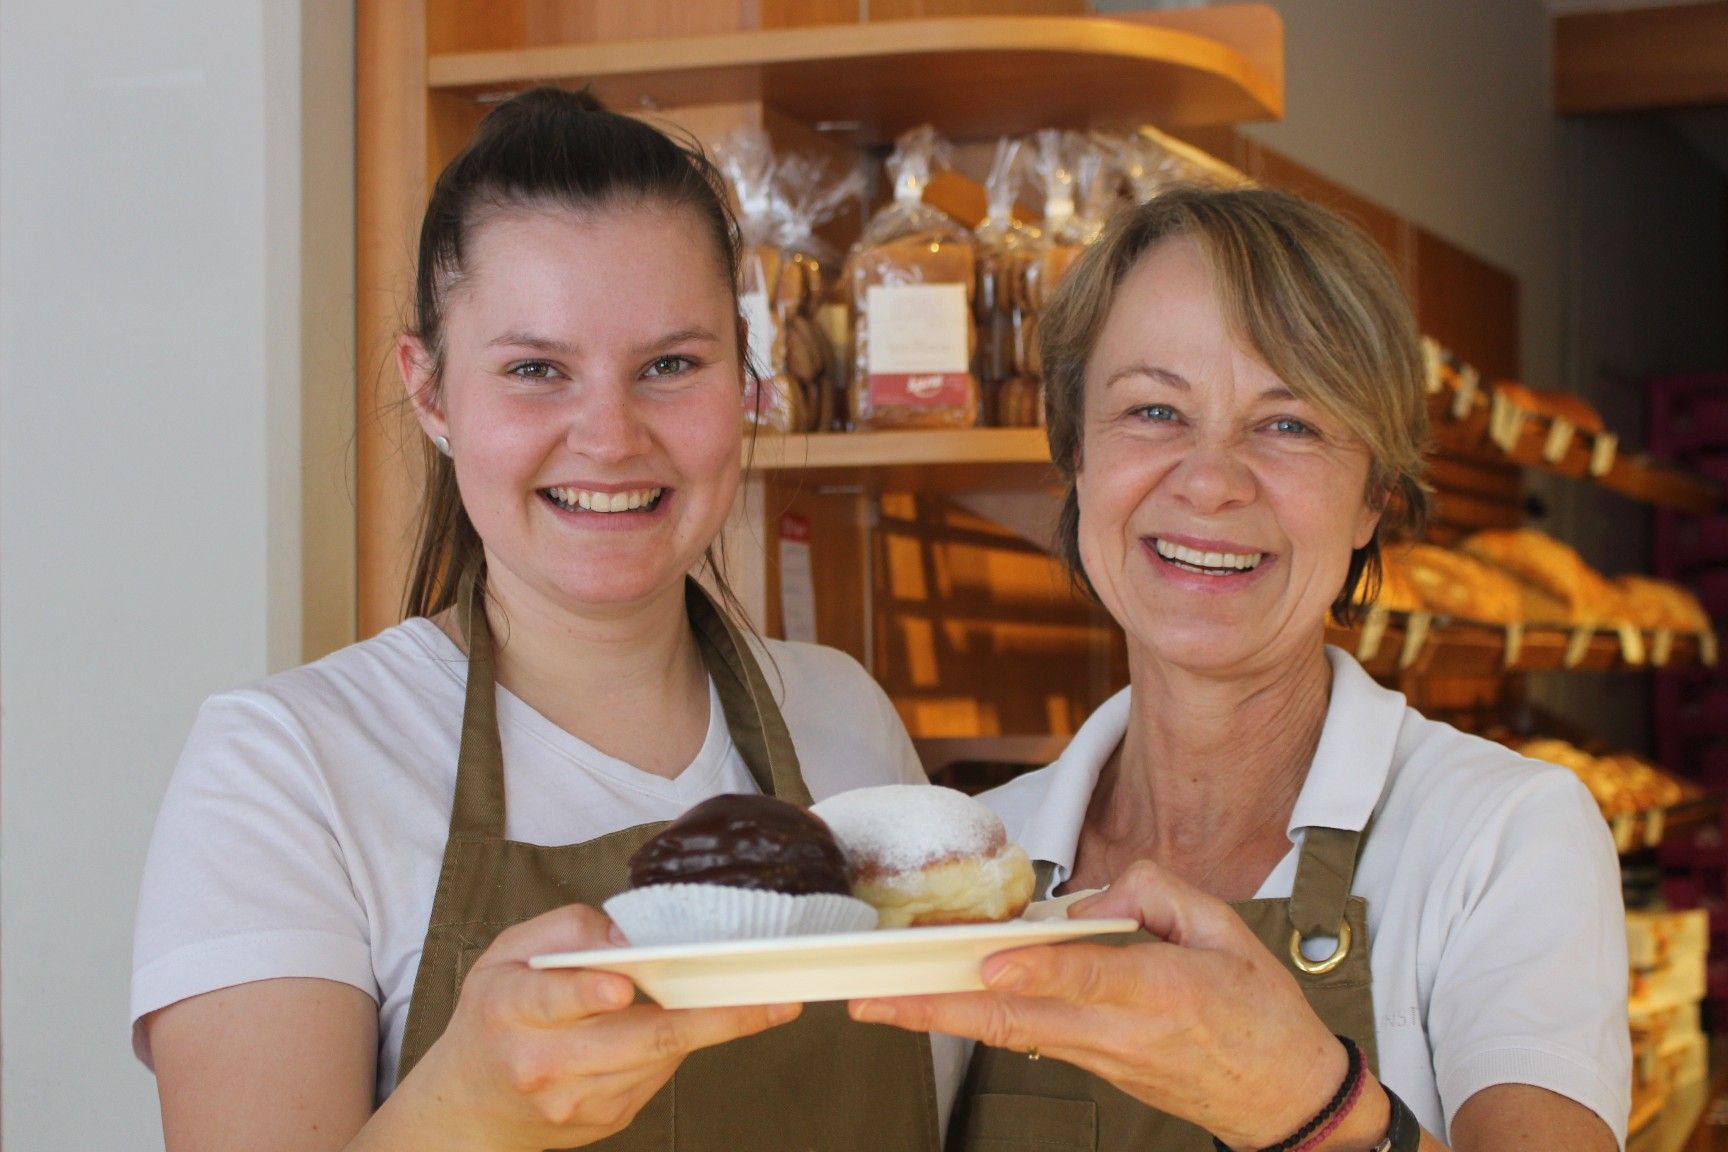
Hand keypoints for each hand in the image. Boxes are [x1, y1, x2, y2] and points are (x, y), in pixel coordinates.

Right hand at [380, 904, 800, 1150]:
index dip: (590, 990)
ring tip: (760, 1000)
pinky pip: (658, 1074)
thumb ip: (563, 932)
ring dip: (712, 1027)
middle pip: (638, 1038)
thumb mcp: (506, 955)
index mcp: (509, 1010)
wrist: (471, 1109)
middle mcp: (542, 1061)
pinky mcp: (607, 1118)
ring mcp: (577, 1100)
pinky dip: (681, 1044)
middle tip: (772, 1000)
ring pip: (660, 1057)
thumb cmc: (494, 1015)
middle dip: (712, 1017)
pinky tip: (695, 1020)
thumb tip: (625, 935)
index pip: (552, 999)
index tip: (624, 984)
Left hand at [849, 861, 1342, 1147]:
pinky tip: (936, 1006)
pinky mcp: (1089, 1066)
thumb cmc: (1260, 1013)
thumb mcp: (1230, 930)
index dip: (1037, 968)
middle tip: (874, 996)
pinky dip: (975, 1020)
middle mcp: (1118, 1032)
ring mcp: (1098, 1057)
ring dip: (941, 1018)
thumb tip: (1088, 899)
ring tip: (879, 1003)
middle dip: (939, 1006)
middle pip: (1015, 1018)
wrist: (1280, 1097)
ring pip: (1007, 1033)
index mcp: (1163, 992)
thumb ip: (1158, 893)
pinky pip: (1023, 1037)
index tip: (991, 957)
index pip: (1088, 976)